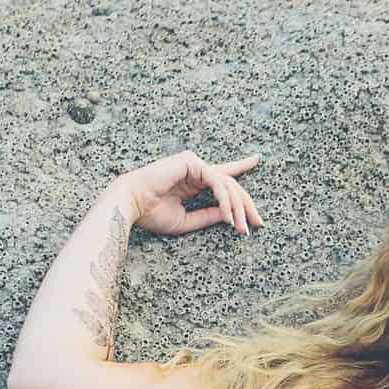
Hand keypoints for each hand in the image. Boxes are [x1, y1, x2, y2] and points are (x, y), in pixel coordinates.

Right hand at [114, 149, 264, 236]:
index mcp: (192, 181)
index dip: (240, 166)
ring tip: (242, 228)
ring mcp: (193, 163)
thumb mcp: (187, 221)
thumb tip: (230, 215)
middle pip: (230, 184)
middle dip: (247, 206)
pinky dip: (226, 201)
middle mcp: (194, 170)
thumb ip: (208, 216)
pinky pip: (217, 182)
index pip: (221, 174)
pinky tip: (229, 217)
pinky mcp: (191, 162)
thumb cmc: (151, 214)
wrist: (129, 206)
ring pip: (227, 185)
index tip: (256, 159)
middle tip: (259, 224)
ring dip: (238, 209)